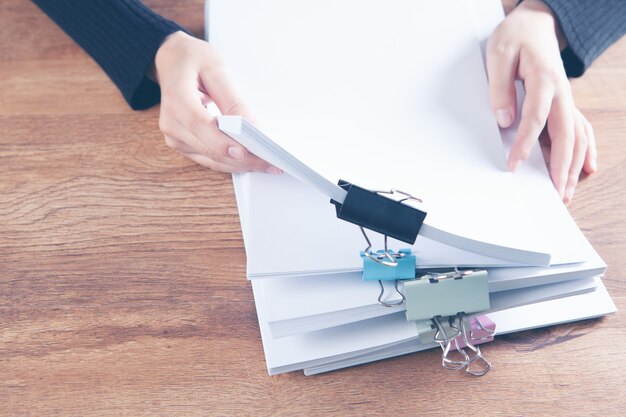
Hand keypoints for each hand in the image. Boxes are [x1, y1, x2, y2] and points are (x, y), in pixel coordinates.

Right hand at [154, 31, 279, 173]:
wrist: (172, 61)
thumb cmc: (194, 61)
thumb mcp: (217, 70)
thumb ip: (234, 102)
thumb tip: (254, 129)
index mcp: (176, 98)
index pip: (199, 124)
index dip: (221, 141)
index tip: (244, 152)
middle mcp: (171, 123)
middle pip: (209, 148)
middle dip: (242, 158)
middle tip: (271, 162)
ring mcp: (174, 137)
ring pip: (212, 160)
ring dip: (240, 164)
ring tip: (267, 164)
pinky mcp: (182, 145)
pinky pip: (210, 160)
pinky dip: (231, 162)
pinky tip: (251, 161)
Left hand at [487, 0, 596, 202]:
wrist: (535, 23)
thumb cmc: (516, 38)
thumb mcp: (498, 54)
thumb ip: (500, 87)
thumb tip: (505, 119)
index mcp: (544, 78)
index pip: (536, 118)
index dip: (525, 144)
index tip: (514, 165)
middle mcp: (561, 91)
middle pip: (566, 133)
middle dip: (561, 165)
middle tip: (556, 192)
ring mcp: (566, 98)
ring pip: (577, 135)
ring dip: (573, 164)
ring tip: (566, 190)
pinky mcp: (564, 103)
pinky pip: (580, 128)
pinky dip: (585, 149)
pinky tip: (586, 168)